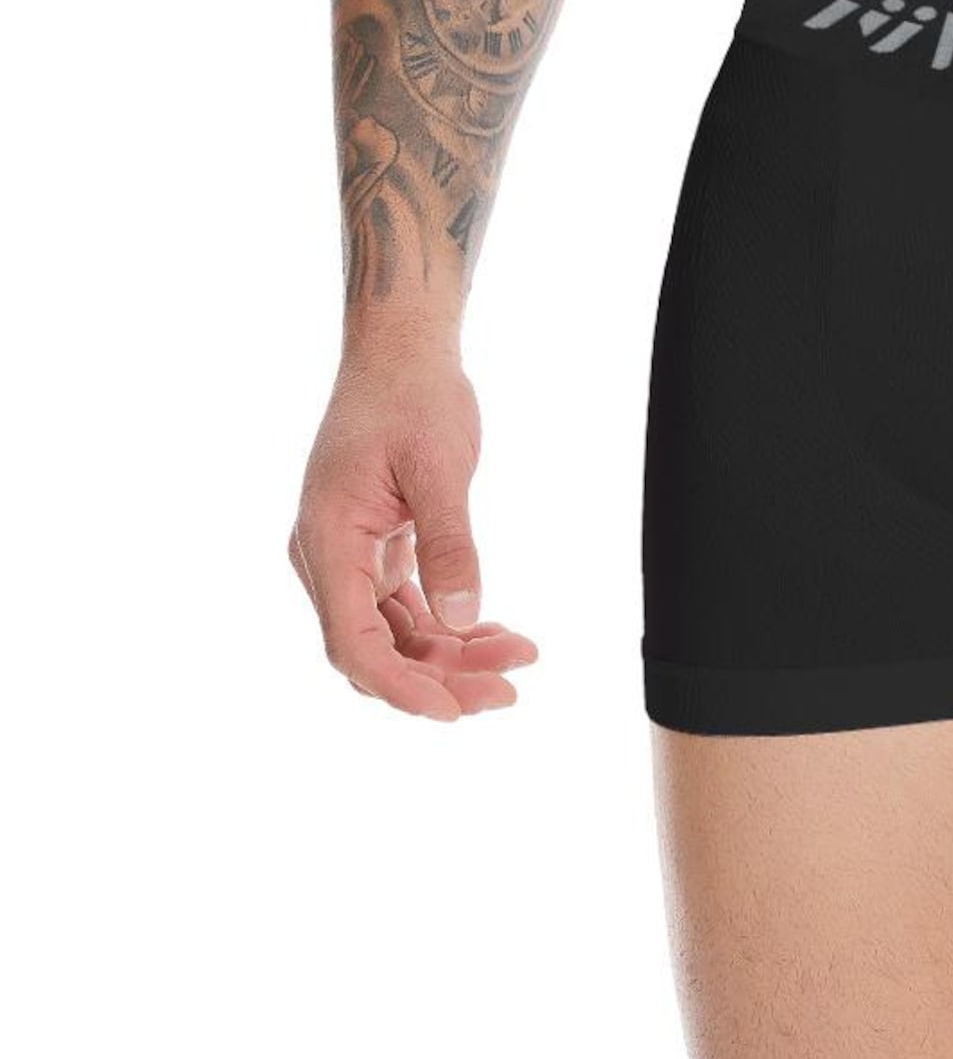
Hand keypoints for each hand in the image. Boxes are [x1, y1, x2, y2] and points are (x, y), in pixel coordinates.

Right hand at [289, 341, 538, 718]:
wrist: (401, 349)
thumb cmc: (414, 394)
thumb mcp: (440, 465)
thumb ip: (449, 543)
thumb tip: (460, 620)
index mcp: (328, 540)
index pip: (352, 642)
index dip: (400, 686)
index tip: (453, 709)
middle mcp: (327, 558)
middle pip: (375, 648)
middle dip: (439, 677)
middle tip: (508, 691)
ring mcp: (348, 555)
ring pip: (393, 633)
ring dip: (450, 654)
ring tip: (518, 658)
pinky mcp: (373, 548)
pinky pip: (405, 606)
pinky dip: (445, 623)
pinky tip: (493, 632)